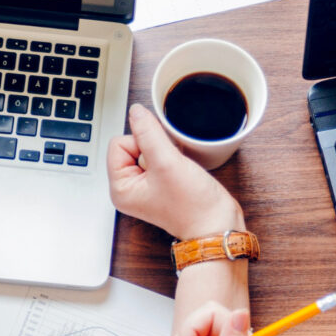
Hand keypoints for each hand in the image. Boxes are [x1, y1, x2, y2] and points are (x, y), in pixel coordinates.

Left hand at [107, 103, 243, 238]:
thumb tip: (136, 111)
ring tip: (176, 171)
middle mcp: (129, 188)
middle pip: (132, 144)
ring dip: (165, 152)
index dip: (141, 143)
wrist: (217, 224)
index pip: (118, 143)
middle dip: (155, 148)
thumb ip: (148, 133)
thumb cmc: (193, 206)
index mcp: (120, 188)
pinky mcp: (160, 182)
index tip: (159, 159)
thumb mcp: (167, 163)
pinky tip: (181, 170)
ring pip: (148, 148)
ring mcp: (145, 185)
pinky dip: (172, 157)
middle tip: (169, 168)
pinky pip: (160, 155)